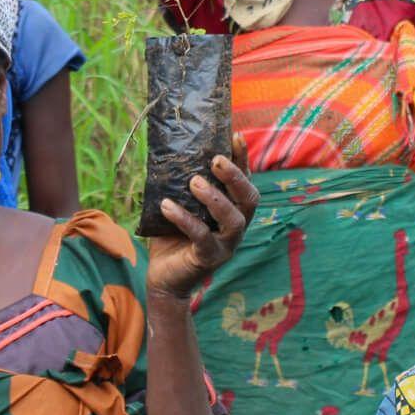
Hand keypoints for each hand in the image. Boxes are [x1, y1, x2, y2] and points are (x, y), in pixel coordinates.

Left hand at [146, 152, 257, 300]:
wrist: (164, 278)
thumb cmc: (172, 237)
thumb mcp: (179, 205)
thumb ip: (180, 184)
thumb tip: (168, 148)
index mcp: (233, 210)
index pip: (245, 181)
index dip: (243, 159)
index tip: (235, 136)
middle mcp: (235, 226)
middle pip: (250, 199)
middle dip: (236, 177)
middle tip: (216, 160)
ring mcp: (225, 245)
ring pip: (234, 220)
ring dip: (215, 198)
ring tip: (194, 182)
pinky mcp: (208, 259)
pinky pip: (201, 237)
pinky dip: (184, 219)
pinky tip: (166, 205)